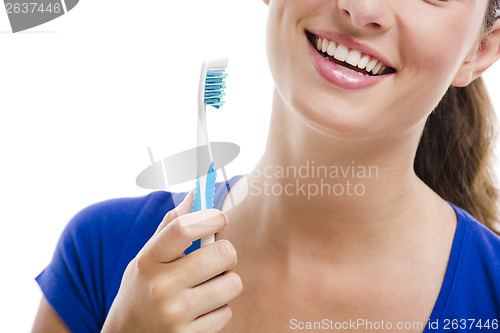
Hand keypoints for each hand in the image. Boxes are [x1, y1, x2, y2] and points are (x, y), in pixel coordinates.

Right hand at [101, 191, 242, 332]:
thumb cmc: (143, 289)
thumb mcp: (147, 257)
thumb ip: (172, 225)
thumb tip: (198, 192)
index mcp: (149, 260)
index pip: (183, 229)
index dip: (209, 217)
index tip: (221, 217)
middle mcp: (160, 287)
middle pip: (222, 254)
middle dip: (226, 254)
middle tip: (217, 259)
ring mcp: (175, 315)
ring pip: (232, 284)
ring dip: (225, 284)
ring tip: (206, 288)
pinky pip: (227, 313)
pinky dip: (219, 310)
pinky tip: (200, 312)